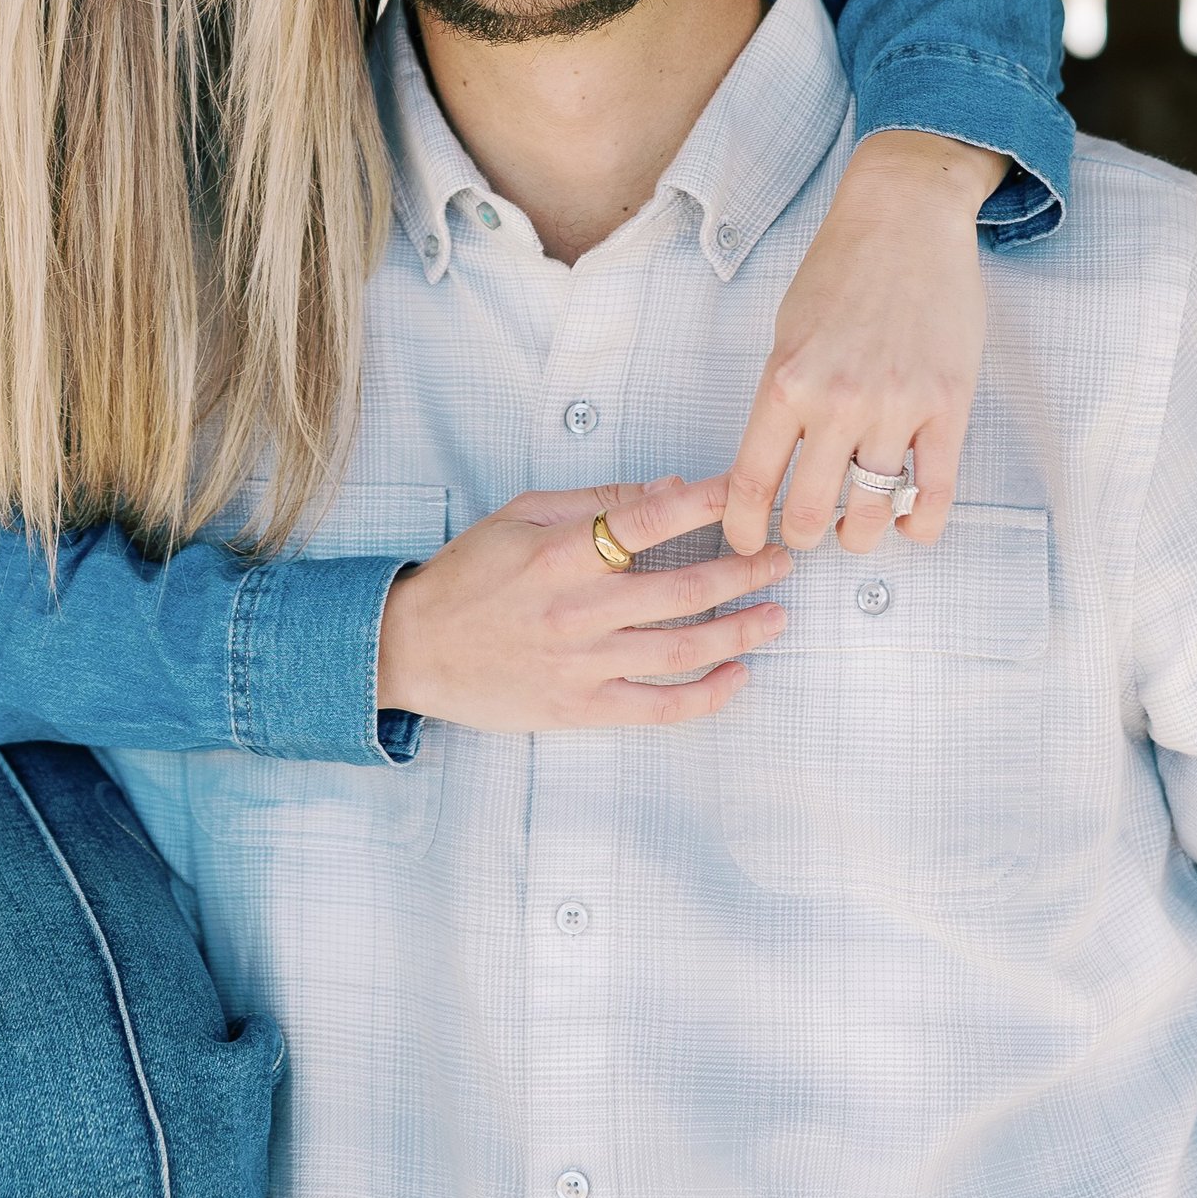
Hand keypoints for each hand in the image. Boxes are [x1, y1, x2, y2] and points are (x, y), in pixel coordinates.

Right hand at [375, 475, 785, 731]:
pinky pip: (658, 707)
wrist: (413, 647)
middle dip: (745, 570)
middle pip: (683, 588)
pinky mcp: (580, 708)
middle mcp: (577, 608)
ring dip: (740, 630)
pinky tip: (738, 677)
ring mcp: (582, 663)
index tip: (751, 491)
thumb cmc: (468, 574)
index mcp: (560, 551)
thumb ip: (596, 500)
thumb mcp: (520, 514)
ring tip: (777, 614)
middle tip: (783, 557)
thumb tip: (669, 490)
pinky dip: (706, 696)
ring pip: (682, 648)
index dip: (710, 503)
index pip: (650, 519)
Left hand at [722, 128, 999, 559]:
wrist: (906, 216)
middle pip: (810, 513)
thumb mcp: (788, 332)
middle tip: (807, 532)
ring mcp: (895, 405)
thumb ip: (783, 398)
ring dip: (859, 535)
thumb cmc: (841, 269)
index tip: (745, 540)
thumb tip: (776, 466)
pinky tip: (910, 524)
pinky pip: (936, 492)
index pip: (751, 483)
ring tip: (857, 529)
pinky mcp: (948, 405)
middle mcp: (836, 401)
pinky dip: (920, 524)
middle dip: (802, 537)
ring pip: (871, 514)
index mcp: (785, 381)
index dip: (743, 528)